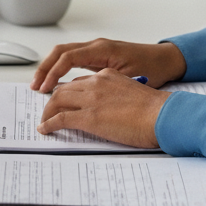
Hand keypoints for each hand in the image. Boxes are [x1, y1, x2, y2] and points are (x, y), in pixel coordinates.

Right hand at [31, 38, 185, 92]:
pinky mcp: (99, 56)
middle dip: (45, 68)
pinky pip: (73, 59)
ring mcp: (97, 49)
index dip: (53, 72)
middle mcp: (96, 46)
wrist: (166, 60)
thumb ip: (106, 83)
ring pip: (65, 53)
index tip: (44, 88)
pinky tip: (57, 82)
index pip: (68, 56)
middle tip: (34, 86)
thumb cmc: (152, 68)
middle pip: (61, 51)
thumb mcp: (129, 77)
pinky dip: (61, 68)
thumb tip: (83, 94)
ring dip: (51, 67)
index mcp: (102, 49)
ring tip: (40, 85)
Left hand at [37, 69, 170, 148]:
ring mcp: (91, 99)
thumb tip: (111, 107)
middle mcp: (96, 83)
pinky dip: (49, 123)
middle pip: (64, 88)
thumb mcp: (132, 93)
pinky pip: (60, 118)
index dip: (69, 92)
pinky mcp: (88, 117)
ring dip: (47, 111)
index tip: (64, 100)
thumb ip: (117, 94)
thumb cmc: (154, 109)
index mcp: (108, 75)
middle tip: (47, 110)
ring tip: (44, 121)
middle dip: (52, 99)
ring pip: (57, 100)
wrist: (161, 115)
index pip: (80, 81)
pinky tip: (45, 129)